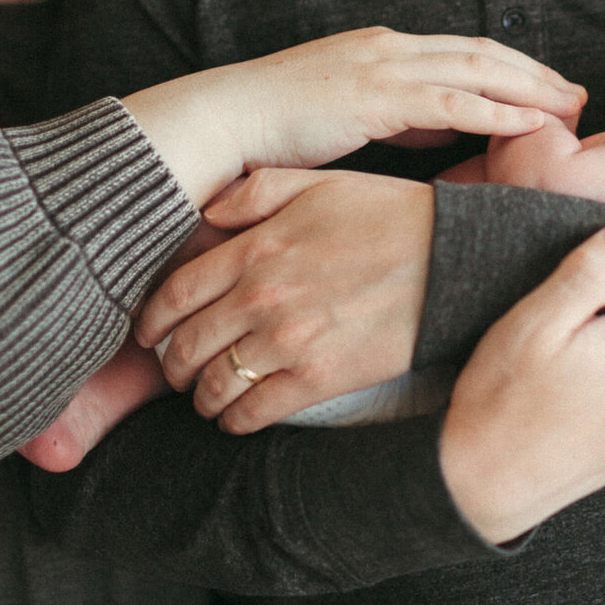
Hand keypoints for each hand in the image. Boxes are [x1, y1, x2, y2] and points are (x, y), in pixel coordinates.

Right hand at [124, 28, 585, 206]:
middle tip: (580, 96)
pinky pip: (452, 103)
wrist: (224, 121)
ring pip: (477, 71)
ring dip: (530, 89)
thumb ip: (399, 118)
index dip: (514, 69)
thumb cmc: (278, 128)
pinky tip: (531, 124)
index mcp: (386, 50)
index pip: (466, 53)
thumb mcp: (351, 116)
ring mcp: (385, 67)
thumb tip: (440, 132)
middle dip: (536, 74)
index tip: (551, 89)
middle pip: (483, 54)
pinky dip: (497, 111)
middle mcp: (392, 48)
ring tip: (571, 109)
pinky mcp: (376, 97)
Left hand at [137, 168, 433, 433]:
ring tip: (206, 400)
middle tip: (175, 372)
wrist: (454, 260)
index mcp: (255, 248)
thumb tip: (210, 211)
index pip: (176, 293)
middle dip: (173, 365)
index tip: (151, 333)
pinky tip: (238, 418)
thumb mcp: (321, 184)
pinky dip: (236, 420)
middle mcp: (261, 298)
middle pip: (187, 344)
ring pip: (215, 384)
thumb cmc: (391, 216)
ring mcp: (288, 341)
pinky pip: (256, 411)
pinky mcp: (320, 378)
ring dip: (201, 398)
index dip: (153, 320)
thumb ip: (257, 192)